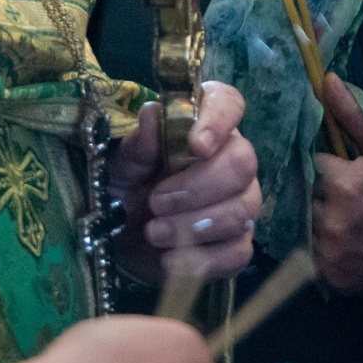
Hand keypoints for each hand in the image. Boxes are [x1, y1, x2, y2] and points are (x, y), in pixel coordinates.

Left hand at [115, 82, 260, 284]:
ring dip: (195, 225)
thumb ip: (138, 143)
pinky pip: (239, 251)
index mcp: (202, 125)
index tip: (197, 145)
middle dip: (199, 186)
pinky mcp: (236, 244)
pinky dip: (203, 259)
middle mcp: (230, 158)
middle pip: (244, 162)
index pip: (228, 103)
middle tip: (156, 202)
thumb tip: (152, 115)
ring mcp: (239, 203)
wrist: (119, 239)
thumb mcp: (120, 164)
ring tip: (153, 233)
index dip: (220, 120)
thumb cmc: (124, 187)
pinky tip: (171, 260)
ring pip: (243, 209)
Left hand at [310, 76, 362, 295]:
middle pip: (314, 196)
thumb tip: (326, 79)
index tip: (356, 176)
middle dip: (331, 196)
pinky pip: (316, 255)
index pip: (319, 166)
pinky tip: (353, 247)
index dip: (337, 170)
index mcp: (342, 183)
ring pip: (313, 224)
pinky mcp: (329, 275)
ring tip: (358, 226)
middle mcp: (330, 218)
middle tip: (360, 203)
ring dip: (329, 223)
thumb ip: (352, 114)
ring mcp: (328, 250)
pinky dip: (330, 251)